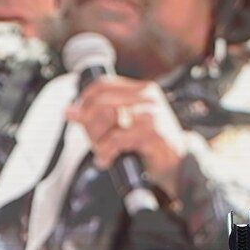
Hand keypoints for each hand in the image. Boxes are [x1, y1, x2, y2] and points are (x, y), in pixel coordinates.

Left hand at [68, 75, 189, 196]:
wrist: (181, 164)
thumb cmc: (152, 145)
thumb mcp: (127, 124)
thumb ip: (102, 116)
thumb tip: (69, 111)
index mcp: (142, 90)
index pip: (103, 84)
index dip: (84, 100)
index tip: (76, 116)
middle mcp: (148, 97)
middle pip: (101, 102)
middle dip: (89, 125)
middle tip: (93, 142)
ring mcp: (152, 114)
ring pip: (107, 119)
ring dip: (97, 140)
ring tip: (102, 153)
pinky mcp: (153, 134)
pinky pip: (116, 140)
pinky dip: (106, 153)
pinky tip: (106, 161)